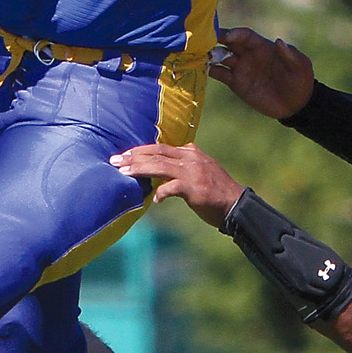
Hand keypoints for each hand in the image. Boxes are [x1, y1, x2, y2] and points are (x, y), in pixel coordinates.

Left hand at [110, 143, 245, 227]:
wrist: (237, 205)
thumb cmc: (217, 191)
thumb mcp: (203, 169)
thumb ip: (186, 163)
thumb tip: (167, 163)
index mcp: (192, 152)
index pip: (161, 147)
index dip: (141, 150)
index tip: (125, 155)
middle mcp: (191, 158)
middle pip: (157, 153)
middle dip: (134, 156)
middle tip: (115, 160)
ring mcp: (193, 172)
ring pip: (159, 166)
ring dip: (139, 169)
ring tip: (123, 173)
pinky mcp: (194, 188)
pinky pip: (170, 188)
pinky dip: (160, 193)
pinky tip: (155, 200)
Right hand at [207, 27, 316, 117]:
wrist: (296, 105)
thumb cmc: (300, 81)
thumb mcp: (300, 66)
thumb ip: (290, 54)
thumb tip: (279, 41)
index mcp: (263, 46)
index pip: (245, 35)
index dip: (236, 34)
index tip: (226, 36)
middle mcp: (249, 54)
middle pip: (229, 42)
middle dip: (216, 39)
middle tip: (203, 40)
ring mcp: (241, 68)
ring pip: (220, 56)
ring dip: (210, 54)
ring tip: (200, 55)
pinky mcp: (236, 83)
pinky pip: (219, 74)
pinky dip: (209, 70)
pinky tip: (200, 68)